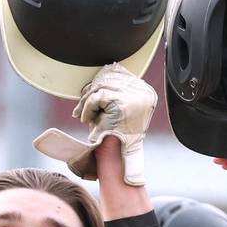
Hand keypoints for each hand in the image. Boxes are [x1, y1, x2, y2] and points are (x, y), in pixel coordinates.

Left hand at [33, 63, 156, 185]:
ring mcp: (131, 98)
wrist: (116, 157)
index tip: (90, 89)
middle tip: (81, 108)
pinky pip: (95, 98)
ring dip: (87, 102)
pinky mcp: (118, 104)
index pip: (119, 72)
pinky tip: (86, 119)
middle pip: (108, 78)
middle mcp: (141, 93)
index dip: (102, 79)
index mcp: (145, 92)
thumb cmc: (116, 138)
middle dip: (91, 92)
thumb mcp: (117, 111)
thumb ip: (114, 92)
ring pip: (99, 88)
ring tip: (84, 116)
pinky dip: (87, 108)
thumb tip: (106, 69)